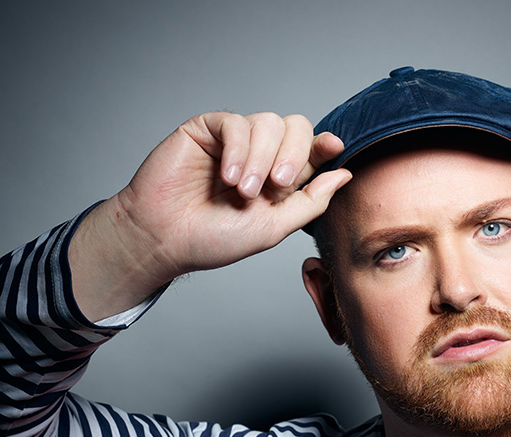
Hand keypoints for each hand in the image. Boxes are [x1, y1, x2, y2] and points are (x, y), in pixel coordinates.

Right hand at [69, 112, 350, 320]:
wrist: (165, 239)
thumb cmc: (215, 238)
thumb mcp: (275, 227)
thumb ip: (312, 201)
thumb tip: (345, 174)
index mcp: (281, 175)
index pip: (312, 148)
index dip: (325, 145)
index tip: (333, 148)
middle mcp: (261, 153)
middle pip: (296, 127)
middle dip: (294, 155)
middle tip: (277, 186)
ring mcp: (235, 139)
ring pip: (269, 123)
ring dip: (261, 159)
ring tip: (243, 192)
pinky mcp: (208, 129)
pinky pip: (237, 123)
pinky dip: (239, 150)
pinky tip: (228, 177)